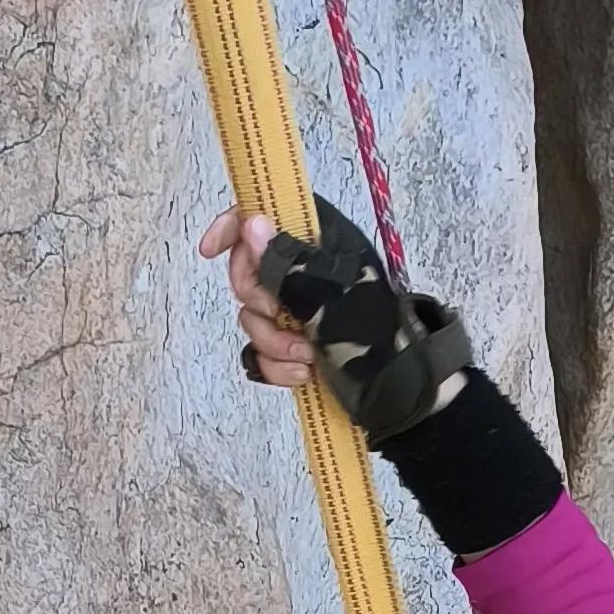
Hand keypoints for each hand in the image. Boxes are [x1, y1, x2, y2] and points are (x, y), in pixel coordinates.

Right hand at [208, 198, 470, 435]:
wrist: (402, 399)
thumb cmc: (377, 342)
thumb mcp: (331, 299)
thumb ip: (288, 264)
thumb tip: (253, 223)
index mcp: (322, 244)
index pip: (269, 214)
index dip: (235, 226)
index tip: (212, 252)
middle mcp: (306, 272)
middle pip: (249, 270)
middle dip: (259, 300)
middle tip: (283, 316)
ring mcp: (298, 311)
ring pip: (252, 315)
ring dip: (273, 341)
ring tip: (307, 357)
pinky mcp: (292, 346)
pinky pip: (259, 350)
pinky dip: (274, 366)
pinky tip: (301, 376)